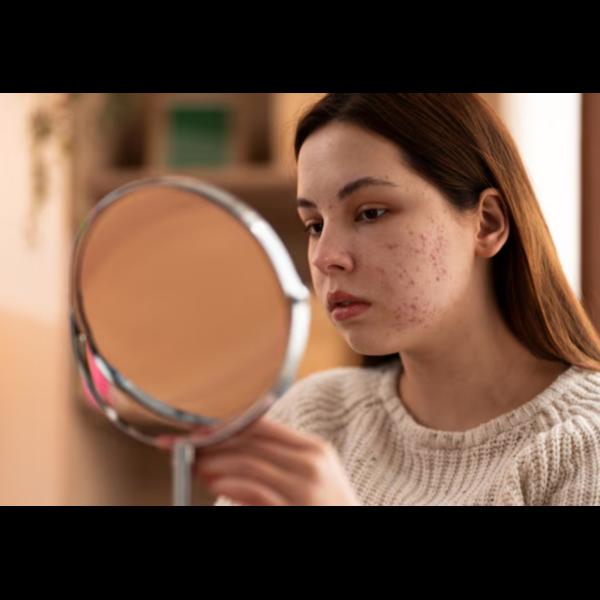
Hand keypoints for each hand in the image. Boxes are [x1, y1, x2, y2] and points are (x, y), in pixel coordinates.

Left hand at [195, 417, 360, 505]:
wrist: (351, 527)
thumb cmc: (328, 507)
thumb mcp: (312, 475)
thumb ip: (280, 459)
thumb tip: (233, 447)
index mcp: (314, 448)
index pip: (264, 425)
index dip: (227, 423)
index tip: (200, 427)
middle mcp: (312, 462)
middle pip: (252, 442)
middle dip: (214, 442)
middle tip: (188, 445)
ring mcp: (306, 487)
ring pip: (250, 463)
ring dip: (216, 463)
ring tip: (197, 465)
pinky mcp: (298, 509)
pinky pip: (257, 492)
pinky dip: (230, 485)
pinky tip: (215, 484)